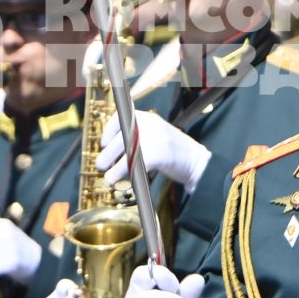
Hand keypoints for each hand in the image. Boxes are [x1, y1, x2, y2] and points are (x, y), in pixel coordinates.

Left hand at [98, 112, 212, 191]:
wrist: (198, 162)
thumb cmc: (173, 153)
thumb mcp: (155, 136)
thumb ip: (136, 137)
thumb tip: (110, 149)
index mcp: (148, 118)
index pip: (120, 117)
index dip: (108, 131)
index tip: (103, 143)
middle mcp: (150, 124)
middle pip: (120, 137)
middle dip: (107, 153)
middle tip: (100, 165)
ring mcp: (155, 137)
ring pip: (125, 151)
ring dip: (113, 166)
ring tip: (108, 177)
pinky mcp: (158, 152)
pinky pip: (134, 163)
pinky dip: (123, 172)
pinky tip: (119, 179)